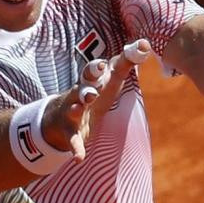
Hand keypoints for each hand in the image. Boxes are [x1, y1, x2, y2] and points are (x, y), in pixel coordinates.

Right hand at [41, 41, 150, 161]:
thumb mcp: (109, 80)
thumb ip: (126, 63)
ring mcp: (72, 112)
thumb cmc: (93, 95)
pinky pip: (71, 141)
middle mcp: (79, 93)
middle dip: (90, 74)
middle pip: (83, 81)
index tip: (121, 55)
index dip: (115, 59)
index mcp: (91, 81)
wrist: (59, 118)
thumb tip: (144, 43)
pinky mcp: (69, 133)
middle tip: (100, 68)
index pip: (101, 67)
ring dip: (79, 104)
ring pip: (74, 107)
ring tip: (84, 104)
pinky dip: (75, 149)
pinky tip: (79, 158)